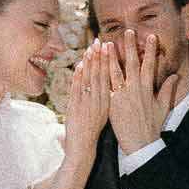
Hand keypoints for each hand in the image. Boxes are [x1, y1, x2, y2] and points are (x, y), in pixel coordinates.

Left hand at [64, 40, 111, 165]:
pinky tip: (80, 64)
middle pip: (101, 74)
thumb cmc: (94, 135)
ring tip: (91, 47)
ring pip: (90, 79)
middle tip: (101, 40)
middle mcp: (100, 100)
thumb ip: (108, 101)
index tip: (109, 47)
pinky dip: (79, 76)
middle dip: (101, 56)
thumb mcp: (106, 115)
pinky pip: (78, 88)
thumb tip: (111, 88)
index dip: (109, 61)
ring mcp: (88, 103)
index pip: (110, 76)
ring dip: (90, 62)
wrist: (85, 148)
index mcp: (109, 101)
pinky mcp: (77, 107)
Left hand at [107, 29, 174, 155]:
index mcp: (147, 89)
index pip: (149, 64)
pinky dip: (99, 75)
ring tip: (107, 43)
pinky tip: (95, 65)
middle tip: (128, 31)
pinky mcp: (111, 103)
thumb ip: (167, 89)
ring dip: (110, 57)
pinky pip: (103, 86)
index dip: (150, 50)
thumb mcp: (163, 107)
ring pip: (114, 72)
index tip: (151, 36)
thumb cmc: (152, 126)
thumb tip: (175, 76)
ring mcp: (121, 96)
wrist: (140, 144)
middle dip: (129, 46)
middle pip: (131, 64)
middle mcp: (134, 89)